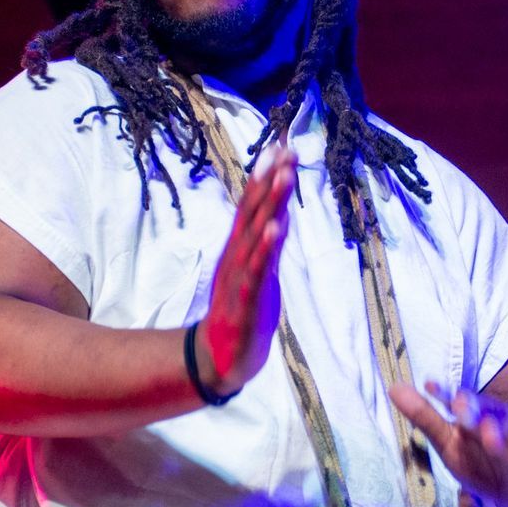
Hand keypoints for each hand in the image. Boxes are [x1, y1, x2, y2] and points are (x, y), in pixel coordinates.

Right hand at [199, 147, 294, 395]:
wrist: (222, 358)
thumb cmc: (241, 311)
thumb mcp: (255, 272)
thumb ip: (265, 243)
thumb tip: (277, 212)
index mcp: (239, 250)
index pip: (252, 208)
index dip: (265, 178)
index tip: (280, 148)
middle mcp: (237, 257)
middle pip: (254, 214)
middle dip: (270, 182)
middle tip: (285, 151)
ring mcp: (240, 278)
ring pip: (256, 236)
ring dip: (270, 205)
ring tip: (284, 177)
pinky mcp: (246, 301)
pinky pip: (256, 271)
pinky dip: (264, 250)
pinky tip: (275, 229)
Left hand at [388, 380, 507, 506]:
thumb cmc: (481, 463)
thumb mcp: (449, 444)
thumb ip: (425, 418)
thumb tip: (393, 387)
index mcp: (473, 417)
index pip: (457, 402)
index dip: (444, 394)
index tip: (430, 385)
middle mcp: (497, 420)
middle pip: (485, 411)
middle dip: (473, 411)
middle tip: (459, 409)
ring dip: (500, 431)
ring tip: (489, 434)